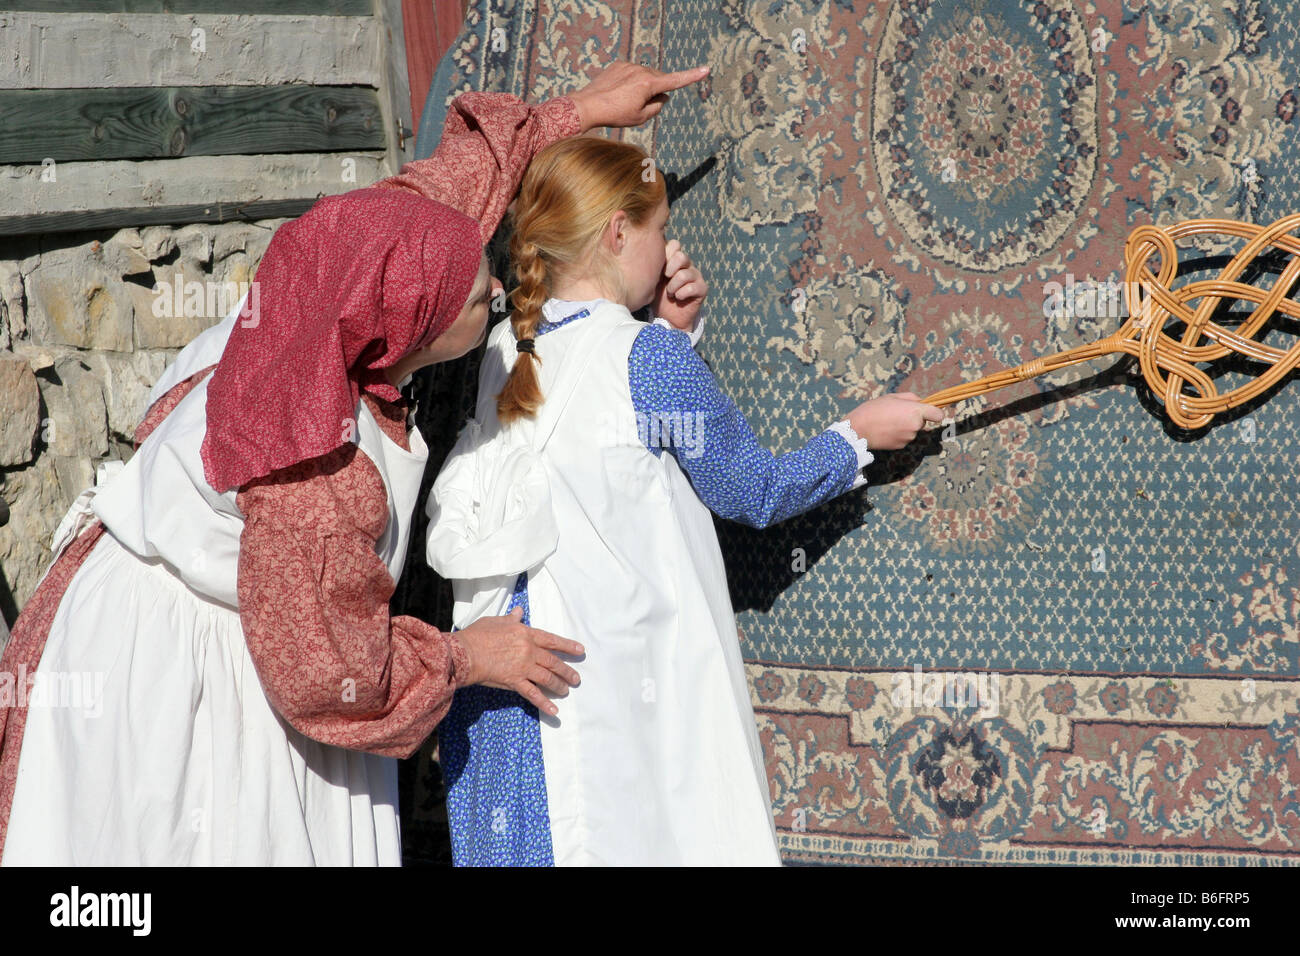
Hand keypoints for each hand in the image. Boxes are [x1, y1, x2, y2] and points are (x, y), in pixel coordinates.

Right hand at [455, 607, 583, 715]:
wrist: (465, 653)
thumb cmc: (477, 635)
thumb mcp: (496, 621)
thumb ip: (511, 619)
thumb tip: (520, 612)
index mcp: (526, 634)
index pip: (552, 640)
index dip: (568, 646)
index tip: (580, 651)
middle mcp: (529, 651)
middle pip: (553, 662)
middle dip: (566, 671)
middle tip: (576, 678)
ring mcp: (523, 667)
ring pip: (547, 678)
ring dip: (559, 686)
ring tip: (566, 691)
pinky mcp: (514, 681)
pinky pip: (533, 694)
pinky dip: (544, 703)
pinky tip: (554, 711)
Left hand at [567, 62, 709, 130]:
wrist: (588, 105)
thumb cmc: (615, 114)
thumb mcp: (641, 117)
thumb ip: (658, 106)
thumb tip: (664, 96)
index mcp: (648, 84)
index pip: (675, 81)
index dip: (692, 77)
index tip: (706, 69)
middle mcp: (640, 70)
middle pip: (658, 80)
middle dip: (657, 91)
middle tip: (641, 106)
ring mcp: (629, 66)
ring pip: (645, 76)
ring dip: (643, 86)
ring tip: (626, 100)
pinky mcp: (618, 65)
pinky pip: (632, 73)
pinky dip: (630, 82)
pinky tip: (619, 93)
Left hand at [654, 239, 706, 331]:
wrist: (668, 317)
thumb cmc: (658, 296)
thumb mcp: (653, 279)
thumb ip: (653, 264)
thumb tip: (647, 250)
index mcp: (675, 260)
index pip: (675, 244)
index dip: (666, 254)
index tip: (659, 268)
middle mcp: (687, 265)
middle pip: (681, 256)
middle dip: (669, 269)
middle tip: (665, 279)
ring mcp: (696, 276)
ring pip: (684, 274)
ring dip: (673, 286)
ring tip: (670, 294)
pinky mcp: (702, 288)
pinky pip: (691, 287)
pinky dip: (681, 294)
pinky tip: (678, 298)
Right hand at [846, 391, 949, 449]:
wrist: (858, 430)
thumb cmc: (873, 409)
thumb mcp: (892, 397)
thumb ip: (910, 398)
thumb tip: (920, 402)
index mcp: (915, 411)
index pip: (938, 415)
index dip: (935, 412)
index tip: (930, 411)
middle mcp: (915, 426)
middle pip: (922, 422)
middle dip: (914, 418)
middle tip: (897, 413)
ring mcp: (909, 438)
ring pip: (912, 431)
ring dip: (905, 427)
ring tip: (888, 422)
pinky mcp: (901, 446)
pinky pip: (904, 438)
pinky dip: (898, 435)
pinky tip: (886, 430)